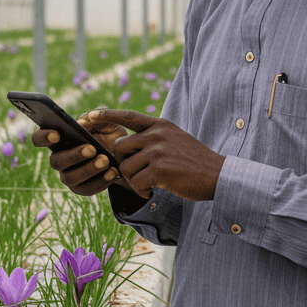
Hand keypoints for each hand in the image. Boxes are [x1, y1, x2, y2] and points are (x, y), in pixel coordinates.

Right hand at [29, 113, 135, 197]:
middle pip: (55, 161)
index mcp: (58, 139)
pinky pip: (86, 189)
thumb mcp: (106, 122)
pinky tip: (113, 172)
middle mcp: (59, 158)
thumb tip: (81, 122)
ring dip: (88, 169)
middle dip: (73, 156)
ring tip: (105, 161)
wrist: (124, 155)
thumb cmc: (109, 134)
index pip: (39, 138)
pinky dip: (100, 181)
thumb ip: (96, 117)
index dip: (43, 137)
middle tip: (91, 149)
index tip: (57, 135)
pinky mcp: (81, 188)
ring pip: (70, 178)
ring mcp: (68, 175)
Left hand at [88, 109, 224, 201]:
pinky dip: (141, 191)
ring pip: (125, 168)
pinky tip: (153, 192)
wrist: (218, 175)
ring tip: (149, 185)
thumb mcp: (175, 139)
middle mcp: (157, 134)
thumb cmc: (195, 162)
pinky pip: (135, 183)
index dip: (107, 115)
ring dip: (134, 181)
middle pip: (119, 147)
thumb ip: (153, 138)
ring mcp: (158, 151)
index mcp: (160, 125)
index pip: (128, 116)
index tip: (89, 115)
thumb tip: (125, 146)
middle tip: (137, 174)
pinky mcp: (160, 169)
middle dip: (123, 164)